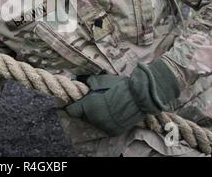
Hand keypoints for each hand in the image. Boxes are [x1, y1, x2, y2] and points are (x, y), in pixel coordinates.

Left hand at [65, 60, 179, 135]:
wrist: (139, 97)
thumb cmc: (119, 86)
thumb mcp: (100, 80)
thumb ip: (87, 82)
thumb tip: (79, 79)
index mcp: (88, 106)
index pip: (71, 110)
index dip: (72, 105)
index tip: (75, 102)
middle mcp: (94, 119)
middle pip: (83, 116)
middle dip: (85, 109)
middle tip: (93, 100)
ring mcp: (103, 127)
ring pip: (93, 121)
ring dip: (96, 115)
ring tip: (105, 105)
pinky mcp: (113, 131)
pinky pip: (104, 126)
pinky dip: (106, 120)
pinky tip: (113, 112)